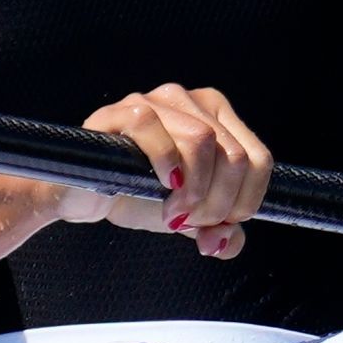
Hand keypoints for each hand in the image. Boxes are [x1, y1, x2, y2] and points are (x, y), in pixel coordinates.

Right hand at [0, 84, 274, 265]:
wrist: (83, 195)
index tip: (220, 223)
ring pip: (202, 141)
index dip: (246, 200)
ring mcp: (156, 101)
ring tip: (173, 212)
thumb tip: (227, 242)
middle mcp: (192, 101)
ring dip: (194, 190)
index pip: (259, 159)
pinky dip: (164, 164)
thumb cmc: (137, 196)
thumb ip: (218, 230)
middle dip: (218, 202)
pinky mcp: (121, 111)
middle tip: (191, 222)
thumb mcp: (188, 217)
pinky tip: (161, 186)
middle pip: (234, 156)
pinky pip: (152, 127)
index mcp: (218, 118)